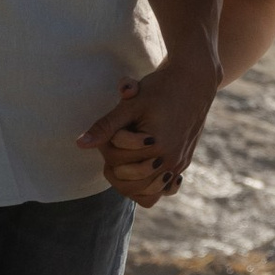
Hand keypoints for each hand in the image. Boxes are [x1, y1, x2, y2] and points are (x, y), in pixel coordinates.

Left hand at [75, 51, 218, 205]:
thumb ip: (105, 127)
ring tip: (127, 157)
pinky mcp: (183, 164)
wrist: (195, 81)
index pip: (116, 164)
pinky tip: (144, 167)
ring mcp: (178, 165)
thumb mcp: (131, 105)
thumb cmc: (161, 88)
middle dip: (118, 164)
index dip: (109, 146)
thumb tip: (79, 144)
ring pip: (146, 193)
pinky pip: (163, 190)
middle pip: (129, 182)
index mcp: (156, 147)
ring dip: (131, 178)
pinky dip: (150, 184)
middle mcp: (170, 161)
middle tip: (120, 141)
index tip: (119, 127)